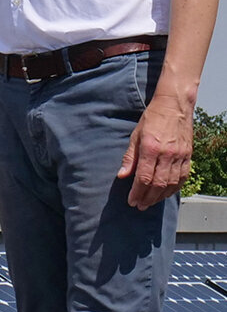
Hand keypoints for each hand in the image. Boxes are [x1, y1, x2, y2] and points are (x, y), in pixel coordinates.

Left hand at [121, 95, 194, 209]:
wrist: (174, 106)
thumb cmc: (152, 118)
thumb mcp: (135, 135)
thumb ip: (130, 157)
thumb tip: (122, 175)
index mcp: (150, 148)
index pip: (144, 177)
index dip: (137, 192)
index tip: (132, 201)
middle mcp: (167, 154)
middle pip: (158, 184)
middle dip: (148, 198)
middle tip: (139, 206)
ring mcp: (180, 156)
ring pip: (171, 183)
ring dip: (160, 196)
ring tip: (150, 202)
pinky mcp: (188, 156)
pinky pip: (182, 178)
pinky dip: (174, 188)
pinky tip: (166, 193)